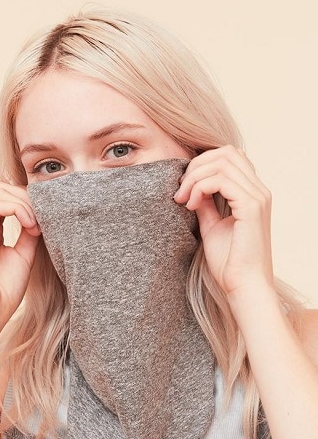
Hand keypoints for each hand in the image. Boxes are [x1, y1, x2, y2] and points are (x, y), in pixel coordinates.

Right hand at [0, 181, 40, 332]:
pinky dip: (18, 210)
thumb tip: (42, 216)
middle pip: (1, 188)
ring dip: (24, 203)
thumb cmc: (4, 291)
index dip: (28, 201)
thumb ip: (30, 233)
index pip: (6, 197)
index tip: (46, 219)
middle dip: (27, 197)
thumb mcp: (25, 255)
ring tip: (36, 225)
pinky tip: (30, 226)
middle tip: (43, 218)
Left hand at [174, 145, 273, 296]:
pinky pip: (221, 180)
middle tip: (180, 191)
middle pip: (225, 153)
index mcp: (252, 192)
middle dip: (195, 167)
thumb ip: (205, 202)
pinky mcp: (252, 207)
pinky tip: (190, 205)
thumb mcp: (211, 224)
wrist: (242, 285)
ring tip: (183, 200)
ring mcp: (258, 197)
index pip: (229, 156)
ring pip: (221, 162)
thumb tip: (192, 186)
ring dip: (194, 177)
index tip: (183, 188)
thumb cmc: (228, 261)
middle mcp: (259, 190)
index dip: (201, 164)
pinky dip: (200, 187)